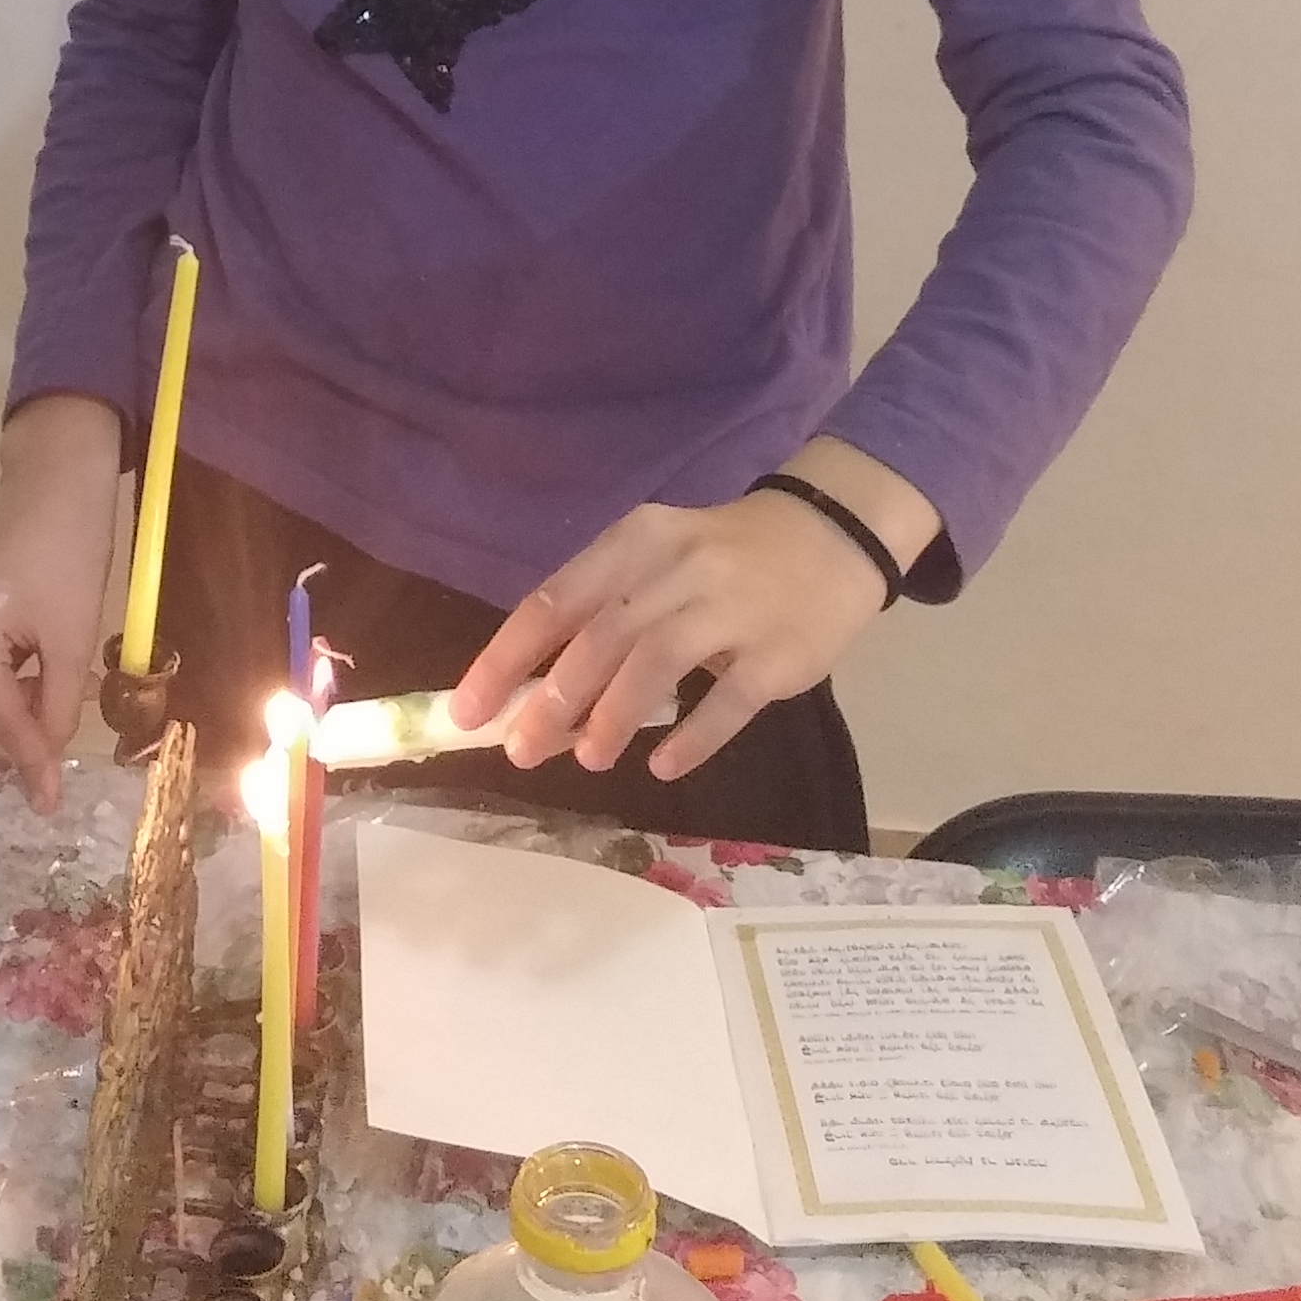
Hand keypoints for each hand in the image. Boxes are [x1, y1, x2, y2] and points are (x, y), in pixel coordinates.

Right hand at [0, 396, 125, 810]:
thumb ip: (56, 706)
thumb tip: (44, 766)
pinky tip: (21, 633)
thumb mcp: (73, 638)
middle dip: (18, 704)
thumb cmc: (73, 554)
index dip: (27, 755)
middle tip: (64, 689)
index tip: (46, 800)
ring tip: (45, 651)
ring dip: (3, 680)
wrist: (55, 478)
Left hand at [452, 446, 935, 782]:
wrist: (831, 535)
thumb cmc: (721, 559)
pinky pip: (729, 700)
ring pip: (657, 661)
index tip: (469, 711)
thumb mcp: (657, 563)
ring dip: (613, 716)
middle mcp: (679, 566)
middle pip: (602, 634)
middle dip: (554, 699)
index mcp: (636, 541)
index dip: (507, 659)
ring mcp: (733, 607)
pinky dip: (691, 735)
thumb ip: (602, 619)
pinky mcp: (779, 651)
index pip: (556, 599)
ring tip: (589, 759)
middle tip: (522, 750)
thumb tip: (534, 700)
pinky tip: (664, 766)